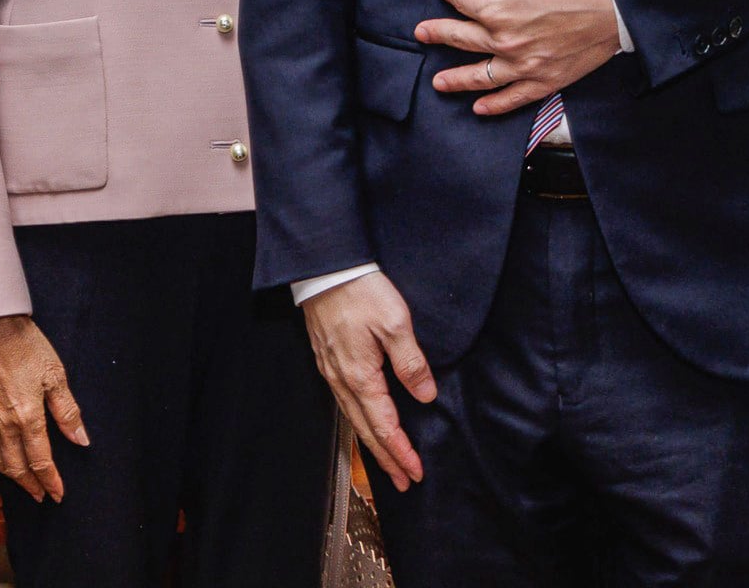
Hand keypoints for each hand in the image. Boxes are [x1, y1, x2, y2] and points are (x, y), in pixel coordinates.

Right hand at [0, 314, 89, 502]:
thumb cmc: (25, 345)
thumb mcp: (55, 375)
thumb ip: (68, 411)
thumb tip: (81, 439)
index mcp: (26, 416)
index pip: (40, 461)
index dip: (50, 480)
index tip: (59, 492)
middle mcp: (3, 422)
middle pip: (16, 467)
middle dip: (30, 485)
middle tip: (41, 495)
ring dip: (11, 477)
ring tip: (23, 484)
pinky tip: (2, 458)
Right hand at [302, 273, 433, 491]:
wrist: (323, 267)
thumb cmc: (358, 289)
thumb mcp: (395, 322)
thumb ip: (411, 362)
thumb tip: (425, 394)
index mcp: (360, 375)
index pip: (384, 425)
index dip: (401, 451)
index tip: (415, 471)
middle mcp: (342, 379)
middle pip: (365, 429)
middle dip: (386, 458)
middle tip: (403, 481)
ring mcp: (331, 369)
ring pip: (352, 417)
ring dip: (371, 443)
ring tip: (386, 461)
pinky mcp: (326, 358)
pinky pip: (343, 401)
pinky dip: (357, 420)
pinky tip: (363, 420)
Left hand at [419, 0, 621, 116]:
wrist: (622, 4)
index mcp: (499, 8)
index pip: (463, 0)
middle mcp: (507, 41)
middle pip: (463, 38)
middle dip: (439, 34)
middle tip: (422, 34)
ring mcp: (526, 65)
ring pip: (482, 75)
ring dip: (457, 79)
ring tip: (439, 83)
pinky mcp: (548, 80)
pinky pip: (515, 97)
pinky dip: (496, 105)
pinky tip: (481, 108)